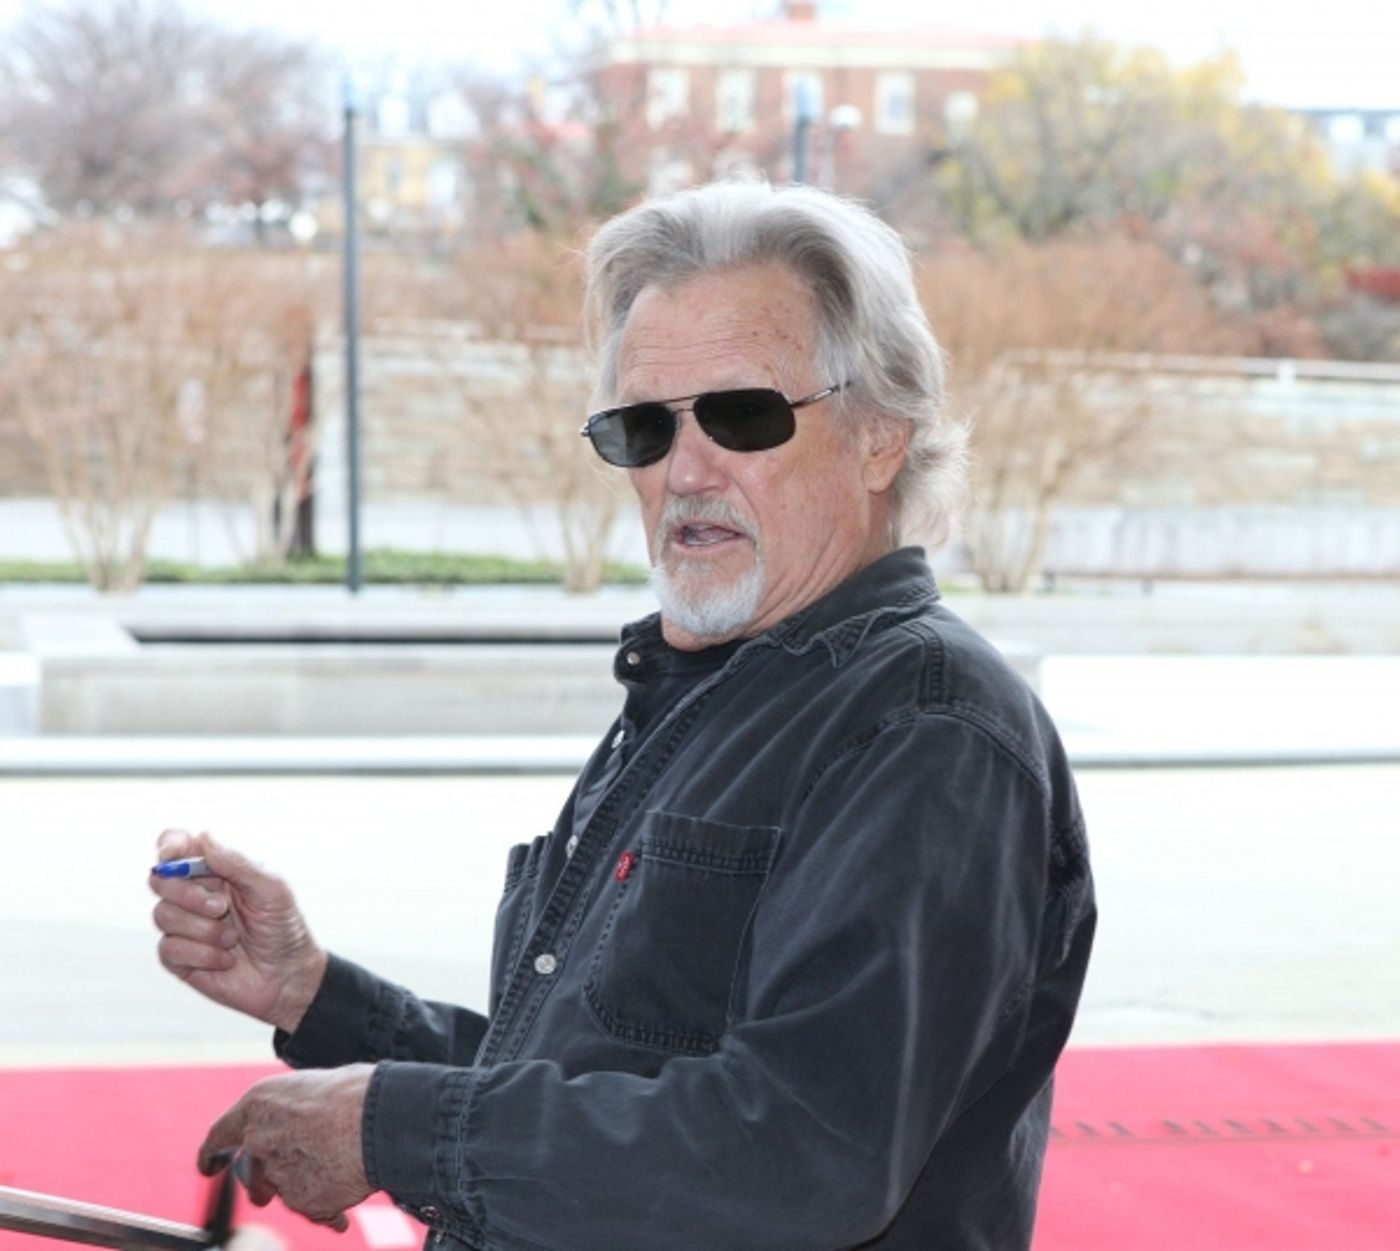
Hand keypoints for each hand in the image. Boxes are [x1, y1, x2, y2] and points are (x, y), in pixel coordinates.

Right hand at [151, 829, 326, 1033]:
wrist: (287, 977)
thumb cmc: (283, 927)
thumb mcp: (271, 890)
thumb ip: (238, 863)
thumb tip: (204, 837)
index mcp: (217, 870)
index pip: (178, 846)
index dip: (169, 847)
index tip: (171, 856)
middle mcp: (195, 894)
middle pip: (160, 879)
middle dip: (188, 894)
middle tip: (222, 907)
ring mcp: (185, 925)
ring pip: (163, 915)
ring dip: (203, 929)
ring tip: (233, 938)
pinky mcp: (179, 957)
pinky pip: (168, 948)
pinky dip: (202, 954)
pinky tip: (226, 960)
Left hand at [199, 1066, 374, 1231]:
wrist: (380, 1119)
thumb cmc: (355, 1094)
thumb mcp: (312, 1090)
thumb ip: (290, 1113)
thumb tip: (296, 1129)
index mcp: (258, 1104)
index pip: (219, 1135)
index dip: (212, 1154)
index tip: (210, 1166)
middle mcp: (258, 1139)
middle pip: (249, 1171)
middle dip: (259, 1183)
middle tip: (269, 1191)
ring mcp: (277, 1173)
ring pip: (283, 1191)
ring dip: (302, 1189)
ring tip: (337, 1177)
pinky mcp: (300, 1201)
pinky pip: (311, 1209)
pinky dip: (326, 1209)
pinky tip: (344, 1206)